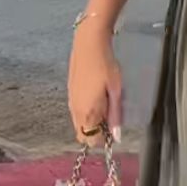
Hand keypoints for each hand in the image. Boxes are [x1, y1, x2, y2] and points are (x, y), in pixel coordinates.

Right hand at [67, 18, 123, 146]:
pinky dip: (86, 112)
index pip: (91, 141)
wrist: (88, 44)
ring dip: (91, 122)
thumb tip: (116, 136)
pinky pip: (77, 113)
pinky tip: (96, 95)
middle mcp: (75, 111)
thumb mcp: (116, 91)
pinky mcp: (70, 93)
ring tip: (105, 103)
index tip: (113, 126)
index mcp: (87, 113)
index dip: (104, 138)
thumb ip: (115, 115)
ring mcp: (71, 102)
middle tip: (109, 116)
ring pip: (79, 124)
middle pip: (82, 136)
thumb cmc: (106, 66)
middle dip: (96, 132)